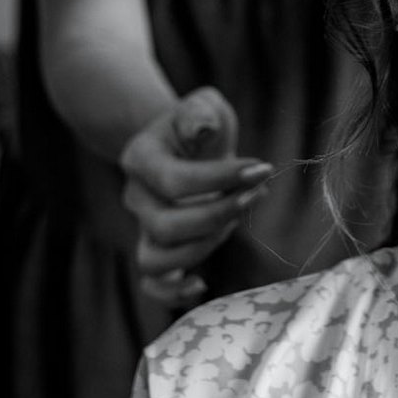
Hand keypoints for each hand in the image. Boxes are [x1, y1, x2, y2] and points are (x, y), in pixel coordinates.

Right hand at [118, 87, 272, 304]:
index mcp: (140, 158)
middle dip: (218, 215)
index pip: (173, 180)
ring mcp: (144, 226)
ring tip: (237, 221)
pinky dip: (172, 292)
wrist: (186, 145)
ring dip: (204, 247)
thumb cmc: (200, 124)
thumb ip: (201, 112)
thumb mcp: (203, 105)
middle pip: (165, 225)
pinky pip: (152, 283)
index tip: (261, 168)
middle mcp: (135, 197)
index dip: (220, 179)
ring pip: (155, 259)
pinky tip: (201, 285)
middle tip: (256, 194)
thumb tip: (203, 130)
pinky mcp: (158, 249)